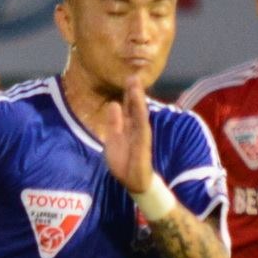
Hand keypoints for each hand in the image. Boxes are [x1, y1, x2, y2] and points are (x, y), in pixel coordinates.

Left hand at [103, 77, 155, 195]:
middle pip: (135, 107)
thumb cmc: (124, 161)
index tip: (128, 78)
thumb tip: (113, 103)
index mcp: (129, 126)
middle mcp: (136, 128)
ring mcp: (141, 135)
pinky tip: (140, 106)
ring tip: (136, 86)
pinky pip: (142, 128)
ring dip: (138, 100)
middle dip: (134, 92)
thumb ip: (114, 121)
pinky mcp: (143, 144)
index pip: (129, 106)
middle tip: (133, 76)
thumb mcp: (114, 138)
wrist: (133, 181)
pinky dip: (140, 117)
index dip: (128, 93)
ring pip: (139, 114)